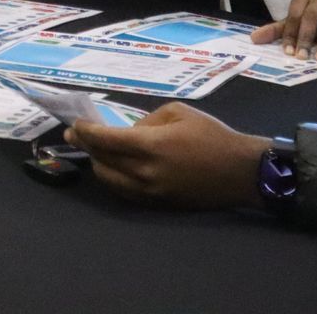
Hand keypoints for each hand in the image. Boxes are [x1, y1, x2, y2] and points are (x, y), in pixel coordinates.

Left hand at [64, 103, 268, 209]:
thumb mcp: (178, 112)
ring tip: (93, 150)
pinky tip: (112, 167)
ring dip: (97, 164)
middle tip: (75, 134)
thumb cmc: (212, 136)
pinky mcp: (158, 204)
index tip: (75, 124)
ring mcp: (151, 192)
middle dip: (85, 146)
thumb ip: (146, 120)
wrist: (241, 172)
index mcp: (150, 146)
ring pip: (109, 181)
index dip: (86, 131)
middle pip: (102, 161)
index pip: (105, 140)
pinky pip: (125, 192)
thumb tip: (128, 130)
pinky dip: (113, 179)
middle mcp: (145, 172)